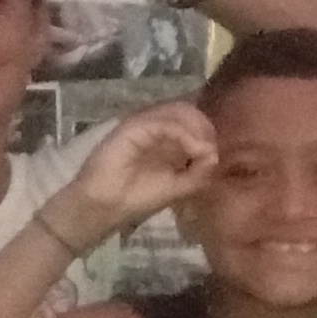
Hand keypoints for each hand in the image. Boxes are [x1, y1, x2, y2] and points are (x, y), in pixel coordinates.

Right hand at [57, 99, 217, 241]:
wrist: (102, 207)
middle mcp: (154, 126)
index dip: (208, 132)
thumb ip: (200, 171)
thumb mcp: (178, 187)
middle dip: (205, 128)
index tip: (213, 155)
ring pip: (179, 110)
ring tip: (203, 150)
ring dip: (198, 128)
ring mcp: (143, 124)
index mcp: (165, 137)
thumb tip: (214, 152)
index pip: (193, 120)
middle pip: (188, 110)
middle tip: (210, 150)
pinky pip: (164, 123)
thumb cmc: (136, 198)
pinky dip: (184, 134)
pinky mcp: (132, 127)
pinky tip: (194, 149)